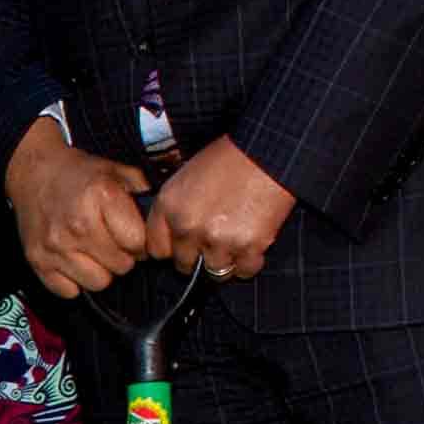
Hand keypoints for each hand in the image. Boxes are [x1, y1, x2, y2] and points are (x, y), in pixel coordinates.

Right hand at [3, 117, 151, 297]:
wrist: (34, 171)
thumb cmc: (79, 174)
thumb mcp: (115, 171)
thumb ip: (142, 192)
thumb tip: (161, 218)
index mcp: (102, 197)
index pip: (138, 243)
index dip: (139, 242)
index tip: (130, 235)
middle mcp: (78, 224)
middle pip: (121, 267)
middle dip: (121, 257)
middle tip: (110, 243)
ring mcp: (56, 246)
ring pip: (97, 283)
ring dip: (99, 272)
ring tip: (93, 253)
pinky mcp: (38, 261)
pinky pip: (69, 291)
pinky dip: (73, 281)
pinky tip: (73, 260)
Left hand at [146, 135, 298, 281]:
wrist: (267, 152)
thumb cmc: (227, 159)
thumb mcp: (186, 176)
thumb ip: (173, 208)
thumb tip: (170, 237)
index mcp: (169, 206)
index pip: (156, 250)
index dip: (171, 248)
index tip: (181, 246)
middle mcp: (188, 226)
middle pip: (183, 265)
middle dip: (197, 256)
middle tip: (213, 241)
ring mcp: (218, 239)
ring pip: (215, 271)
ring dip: (224, 261)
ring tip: (234, 241)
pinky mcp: (248, 246)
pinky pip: (243, 271)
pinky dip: (248, 263)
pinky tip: (251, 245)